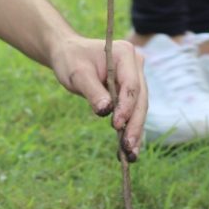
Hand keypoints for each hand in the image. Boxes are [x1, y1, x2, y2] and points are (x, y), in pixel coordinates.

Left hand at [50, 34, 147, 159]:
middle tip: (128, 148)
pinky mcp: (130, 90)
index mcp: (124, 53)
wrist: (68, 54)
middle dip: (134, 124)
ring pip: (139, 108)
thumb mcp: (77, 74)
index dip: (126, 106)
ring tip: (130, 155)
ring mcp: (135, 77)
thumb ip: (92, 91)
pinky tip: (128, 150)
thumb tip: (105, 111)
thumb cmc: (71, 60)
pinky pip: (132, 111)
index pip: (131, 84)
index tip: (116, 125)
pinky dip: (129, 129)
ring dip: (135, 131)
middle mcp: (135, 65)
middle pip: (139, 98)